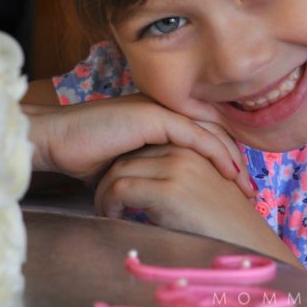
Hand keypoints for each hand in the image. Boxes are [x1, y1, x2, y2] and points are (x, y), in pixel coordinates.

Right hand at [25, 93, 253, 198]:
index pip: (202, 134)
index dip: (222, 158)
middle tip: (249, 189)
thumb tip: (162, 198)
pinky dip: (213, 152)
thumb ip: (147, 170)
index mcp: (158, 117)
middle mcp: (163, 108)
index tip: (235, 186)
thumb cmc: (83, 155)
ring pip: (208, 131)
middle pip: (212, 130)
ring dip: (230, 157)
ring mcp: (158, 109)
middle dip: (234, 159)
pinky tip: (227, 171)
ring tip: (243, 184)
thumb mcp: (125, 166)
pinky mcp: (153, 115)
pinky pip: (193, 134)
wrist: (57, 140)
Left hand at [94, 145, 300, 267]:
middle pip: (129, 156)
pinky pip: (122, 188)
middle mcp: (185, 149)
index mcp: (194, 145)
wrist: (249, 244)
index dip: (126, 165)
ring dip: (106, 193)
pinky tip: (112, 218)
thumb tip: (145, 187)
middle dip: (110, 178)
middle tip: (104, 201)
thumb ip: (179, 177)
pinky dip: (110, 204)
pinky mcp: (169, 189)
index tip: (115, 186)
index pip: (145, 145)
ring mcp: (177, 166)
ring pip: (120, 170)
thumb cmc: (226, 225)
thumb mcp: (204, 189)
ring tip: (106, 212)